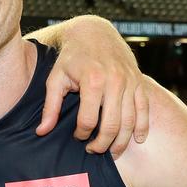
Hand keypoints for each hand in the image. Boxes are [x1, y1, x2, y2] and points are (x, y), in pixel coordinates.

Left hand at [29, 16, 148, 156]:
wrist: (94, 33)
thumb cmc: (71, 57)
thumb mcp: (55, 78)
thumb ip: (49, 107)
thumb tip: (41, 132)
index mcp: (92, 80)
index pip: (88, 120)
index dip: (81, 134)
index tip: (77, 136)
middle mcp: (115, 81)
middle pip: (111, 125)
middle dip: (102, 144)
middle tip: (93, 150)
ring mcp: (130, 82)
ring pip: (130, 121)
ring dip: (121, 141)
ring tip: (112, 152)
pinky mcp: (139, 82)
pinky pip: (144, 109)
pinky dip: (142, 127)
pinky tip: (137, 139)